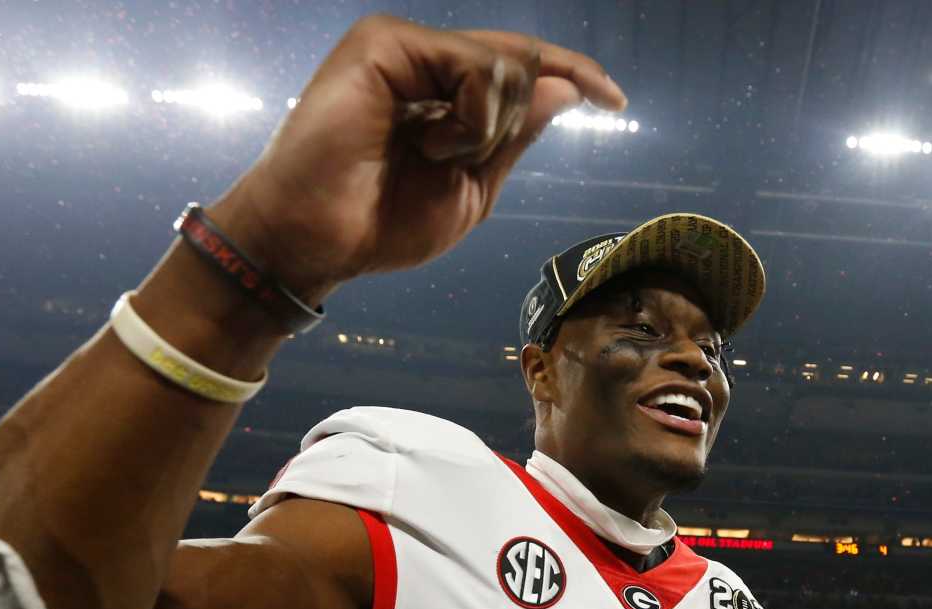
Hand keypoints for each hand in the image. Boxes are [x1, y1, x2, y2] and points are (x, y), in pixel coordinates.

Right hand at [215, 14, 625, 299]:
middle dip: (511, 122)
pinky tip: (431, 144)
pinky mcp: (383, 43)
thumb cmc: (381, 224)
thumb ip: (514, 137)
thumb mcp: (471, 188)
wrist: (315, 242)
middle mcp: (424, 59)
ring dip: (486, 128)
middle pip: (519, 62)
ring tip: (431, 156)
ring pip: (504, 63)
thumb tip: (566, 88)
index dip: (571, 73)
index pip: (521, 67)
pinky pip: (473, 65)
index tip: (615, 100)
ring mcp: (404, 46)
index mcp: (442, 90)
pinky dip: (470, 118)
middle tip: (459, 162)